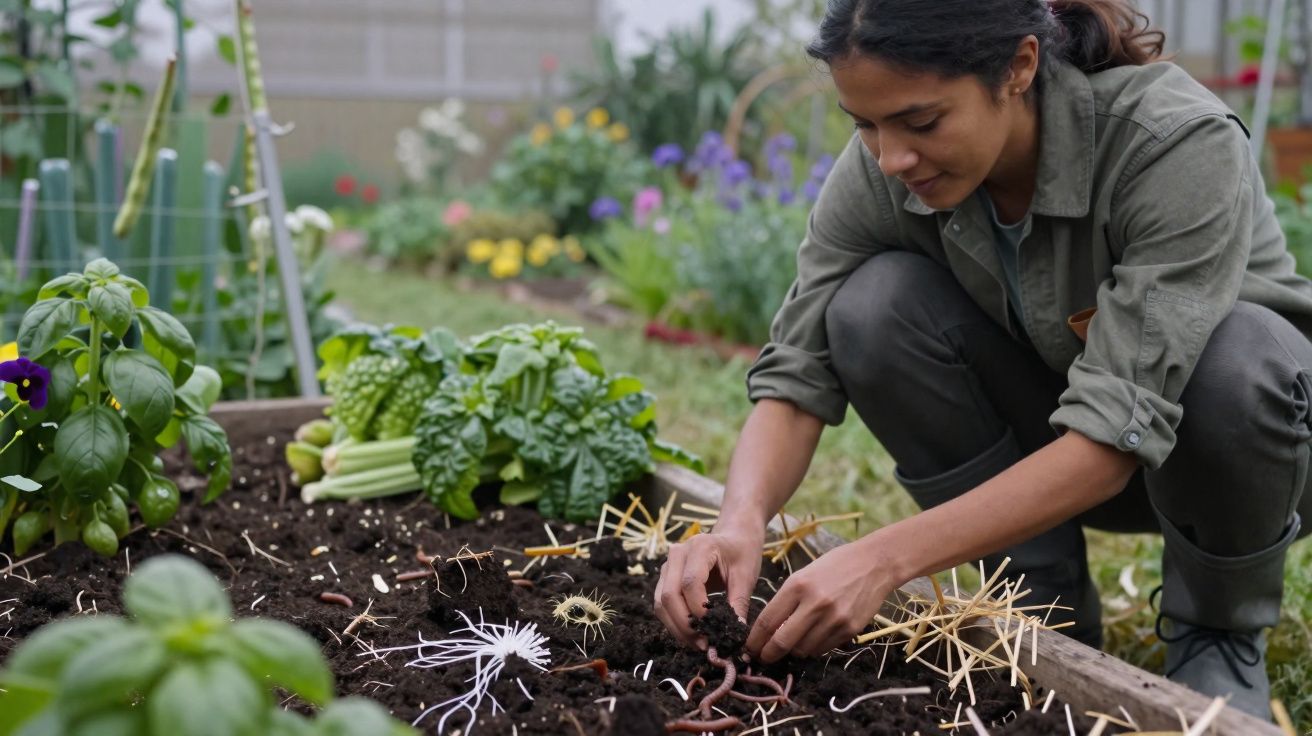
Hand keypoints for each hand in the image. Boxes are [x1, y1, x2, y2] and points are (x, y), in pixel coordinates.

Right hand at [654, 526, 764, 648]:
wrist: (734, 536)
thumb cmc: (742, 553)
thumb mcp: (746, 576)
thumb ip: (738, 605)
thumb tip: (734, 637)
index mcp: (700, 546)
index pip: (690, 583)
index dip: (699, 611)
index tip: (715, 630)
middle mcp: (677, 553)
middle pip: (670, 595)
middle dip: (685, 625)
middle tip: (705, 645)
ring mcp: (668, 565)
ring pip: (661, 602)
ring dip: (677, 627)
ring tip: (699, 643)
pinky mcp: (665, 577)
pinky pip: (662, 604)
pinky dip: (674, 622)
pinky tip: (692, 634)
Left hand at [745, 536, 897, 662]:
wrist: (874, 564)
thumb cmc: (834, 566)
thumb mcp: (803, 575)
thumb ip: (787, 601)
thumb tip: (770, 630)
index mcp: (797, 586)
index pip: (767, 621)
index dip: (754, 640)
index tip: (749, 648)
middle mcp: (814, 604)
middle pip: (782, 642)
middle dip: (768, 654)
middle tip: (763, 658)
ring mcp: (833, 619)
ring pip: (803, 650)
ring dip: (793, 652)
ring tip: (791, 645)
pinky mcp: (849, 630)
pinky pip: (823, 649)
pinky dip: (813, 649)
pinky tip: (813, 639)